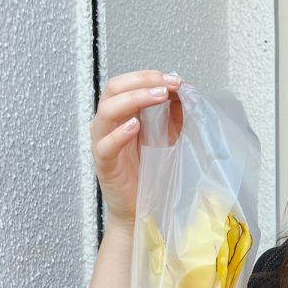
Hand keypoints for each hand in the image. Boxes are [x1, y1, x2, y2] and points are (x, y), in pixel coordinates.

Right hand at [89, 69, 183, 227]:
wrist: (140, 210)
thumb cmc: (148, 174)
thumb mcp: (166, 139)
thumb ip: (173, 117)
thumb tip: (184, 93)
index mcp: (120, 115)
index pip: (127, 84)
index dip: (149, 76)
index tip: (175, 80)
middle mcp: (107, 124)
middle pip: (114, 89)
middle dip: (142, 81)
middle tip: (168, 84)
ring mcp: (102, 143)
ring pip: (107, 111)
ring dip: (134, 99)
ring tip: (158, 96)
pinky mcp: (104, 165)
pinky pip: (105, 145)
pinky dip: (119, 133)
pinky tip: (135, 125)